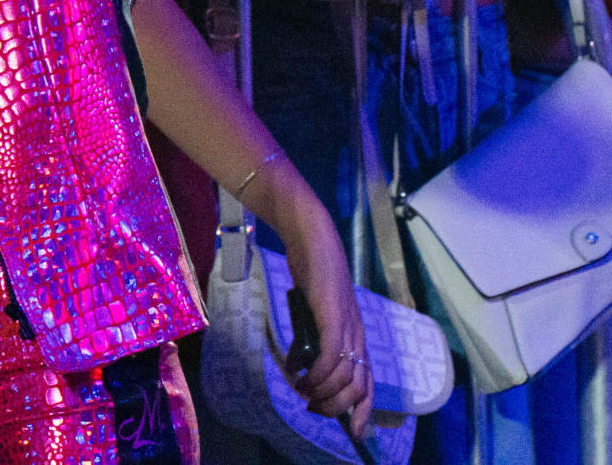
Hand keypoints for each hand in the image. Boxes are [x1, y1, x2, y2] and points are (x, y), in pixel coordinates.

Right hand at [280, 200, 373, 433]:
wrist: (311, 236)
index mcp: (356, 333)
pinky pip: (330, 357)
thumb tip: (300, 364)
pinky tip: (302, 375)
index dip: (363, 410)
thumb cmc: (312, 269)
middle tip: (314, 408)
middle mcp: (357, 334)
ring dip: (323, 392)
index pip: (368, 382)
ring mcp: (346, 326)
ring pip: (345, 377)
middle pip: (359, 387)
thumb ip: (310, 336)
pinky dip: (318, 373)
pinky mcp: (332, 317)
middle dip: (337, 407)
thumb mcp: (312, 309)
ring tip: (303, 392)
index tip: (354, 432)